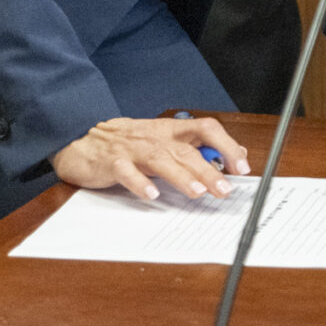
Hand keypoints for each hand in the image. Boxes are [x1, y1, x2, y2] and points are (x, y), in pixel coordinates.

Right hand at [51, 115, 249, 202]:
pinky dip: (139, 183)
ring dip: (181, 176)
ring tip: (198, 192)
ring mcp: (134, 149)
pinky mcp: (112, 163)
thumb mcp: (165, 141)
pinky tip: (151, 195)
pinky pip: (127, 172)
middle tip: (225, 189)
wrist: (84, 139)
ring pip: (161, 160)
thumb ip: (197, 149)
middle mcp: (156, 138)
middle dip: (208, 169)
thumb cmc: (130, 142)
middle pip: (187, 150)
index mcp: (171, 130)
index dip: (226, 145)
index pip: (206, 129)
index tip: (242, 166)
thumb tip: (233, 156)